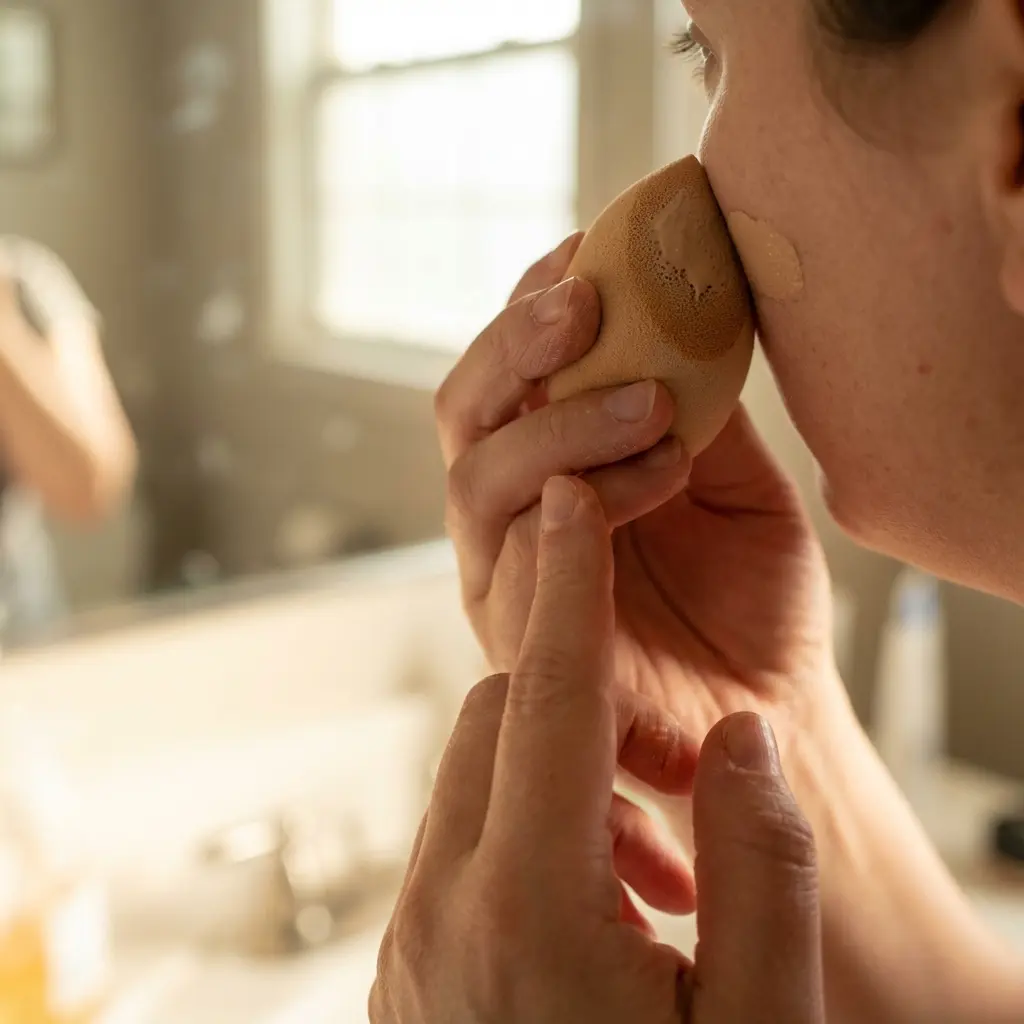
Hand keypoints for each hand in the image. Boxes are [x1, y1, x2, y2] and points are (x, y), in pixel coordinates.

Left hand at [371, 479, 823, 1023]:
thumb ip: (762, 868)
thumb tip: (740, 739)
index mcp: (524, 915)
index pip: (550, 699)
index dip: (569, 585)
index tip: (571, 495)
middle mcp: (438, 919)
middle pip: (497, 725)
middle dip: (583, 706)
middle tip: (673, 776)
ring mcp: (407, 950)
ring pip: (472, 781)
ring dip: (557, 782)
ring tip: (652, 881)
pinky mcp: (407, 975)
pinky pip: (457, 852)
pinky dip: (523, 840)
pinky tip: (599, 916)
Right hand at [436, 234, 848, 808]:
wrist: (769, 713)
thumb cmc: (750, 598)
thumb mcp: (735, 479)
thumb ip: (698, 407)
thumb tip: (689, 305)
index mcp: (547, 469)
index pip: (510, 374)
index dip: (531, 306)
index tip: (588, 244)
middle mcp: (510, 518)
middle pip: (464, 413)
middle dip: (513, 346)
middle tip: (585, 299)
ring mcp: (506, 582)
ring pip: (480, 480)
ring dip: (559, 424)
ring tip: (654, 405)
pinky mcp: (525, 646)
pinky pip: (522, 565)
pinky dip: (580, 506)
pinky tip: (657, 471)